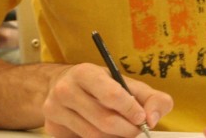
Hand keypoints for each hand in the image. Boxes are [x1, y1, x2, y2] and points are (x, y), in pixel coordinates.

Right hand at [43, 63, 172, 137]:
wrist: (61, 85)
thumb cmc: (99, 85)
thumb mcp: (126, 83)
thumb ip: (151, 98)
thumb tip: (152, 118)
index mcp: (85, 73)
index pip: (112, 95)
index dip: (131, 110)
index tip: (141, 117)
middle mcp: (65, 90)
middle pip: (105, 121)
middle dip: (128, 129)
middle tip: (136, 129)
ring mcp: (55, 110)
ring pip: (95, 136)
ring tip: (120, 130)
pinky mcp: (52, 129)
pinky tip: (103, 133)